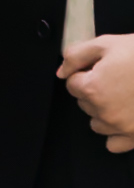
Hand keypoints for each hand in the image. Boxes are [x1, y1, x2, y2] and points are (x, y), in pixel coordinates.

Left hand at [60, 32, 133, 150]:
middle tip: (115, 78)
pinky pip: (113, 144)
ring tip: (122, 96)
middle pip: (84, 103)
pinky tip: (125, 117)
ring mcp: (120, 127)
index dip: (84, 73)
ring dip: (103, 111)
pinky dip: (116, 133)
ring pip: (96, 123)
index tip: (98, 68)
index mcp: (93, 88)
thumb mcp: (107, 44)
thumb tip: (61, 71)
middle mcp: (104, 112)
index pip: (72, 84)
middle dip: (93, 90)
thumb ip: (76, 56)